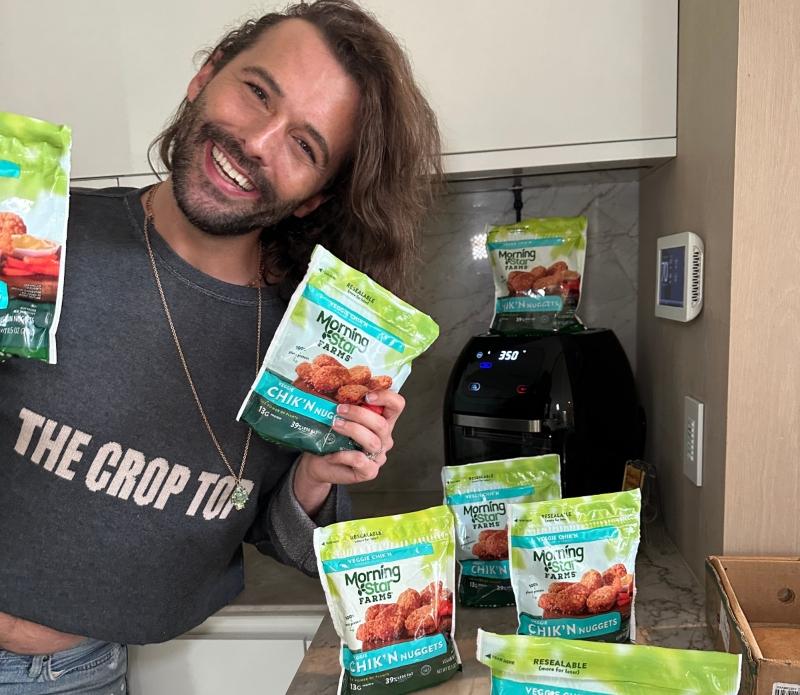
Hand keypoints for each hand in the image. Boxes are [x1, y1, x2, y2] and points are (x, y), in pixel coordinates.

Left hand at [293, 390, 405, 514]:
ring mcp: (378, 456)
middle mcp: (384, 438)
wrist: (318, 463)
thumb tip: (332, 379)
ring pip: (372, 441)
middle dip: (359, 414)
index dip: (386, 397)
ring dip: (351, 430)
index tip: (366, 395)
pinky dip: (343, 454)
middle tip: (339, 409)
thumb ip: (341, 398)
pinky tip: (330, 454)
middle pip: (382, 424)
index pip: (397, 405)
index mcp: (382, 419)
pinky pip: (360, 460)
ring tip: (334, 425)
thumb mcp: (336, 413)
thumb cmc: (329, 435)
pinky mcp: (369, 472)